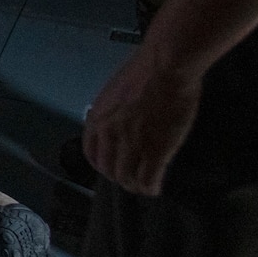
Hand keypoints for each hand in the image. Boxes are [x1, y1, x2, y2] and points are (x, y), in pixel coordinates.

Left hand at [81, 51, 202, 195]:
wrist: (165, 67)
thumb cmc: (144, 71)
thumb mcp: (115, 92)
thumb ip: (113, 112)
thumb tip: (119, 122)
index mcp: (97, 119)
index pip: (91, 152)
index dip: (101, 164)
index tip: (110, 168)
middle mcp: (109, 135)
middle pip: (108, 169)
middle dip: (119, 178)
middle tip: (130, 181)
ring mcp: (131, 144)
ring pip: (128, 177)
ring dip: (135, 186)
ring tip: (143, 187)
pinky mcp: (155, 150)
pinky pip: (149, 178)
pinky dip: (151, 187)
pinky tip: (155, 189)